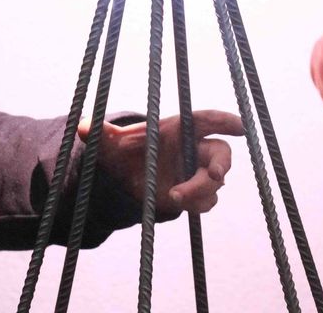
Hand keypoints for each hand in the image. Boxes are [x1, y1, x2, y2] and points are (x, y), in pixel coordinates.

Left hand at [78, 109, 242, 214]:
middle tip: (214, 175)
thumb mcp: (112, 144)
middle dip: (221, 164)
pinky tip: (178, 202)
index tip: (240, 127)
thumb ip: (101, 134)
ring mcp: (197, 170)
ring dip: (200, 190)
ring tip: (174, 195)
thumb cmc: (126, 151)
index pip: (207, 119)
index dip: (225, 121)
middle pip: (220, 152)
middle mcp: (193, 147)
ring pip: (214, 181)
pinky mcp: (196, 192)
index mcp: (179, 127)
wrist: (128, 176)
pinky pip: (207, 200)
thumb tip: (81, 126)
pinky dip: (196, 203)